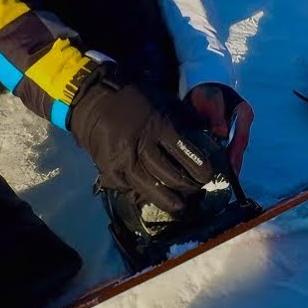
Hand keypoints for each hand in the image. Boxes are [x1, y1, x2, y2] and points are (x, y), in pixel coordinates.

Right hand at [69, 66, 230, 215]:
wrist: (96, 101)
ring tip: (180, 206)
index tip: (208, 176)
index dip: (200, 169)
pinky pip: (131, 189)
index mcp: (159, 127)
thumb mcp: (165, 102)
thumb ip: (187, 118)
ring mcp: (125, 161)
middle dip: (188, 187)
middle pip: (171, 176)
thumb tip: (212, 135)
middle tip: (196, 190)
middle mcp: (142, 146)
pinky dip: (143, 195)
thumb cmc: (136, 101)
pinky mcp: (111, 171)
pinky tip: (153, 198)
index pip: (185, 153)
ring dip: (169, 201)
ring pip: (151, 189)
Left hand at [187, 83, 253, 176]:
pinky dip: (224, 163)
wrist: (204, 92)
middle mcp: (244, 125)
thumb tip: (221, 133)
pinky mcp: (232, 139)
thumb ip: (215, 113)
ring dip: (230, 167)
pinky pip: (230, 153)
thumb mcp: (209, 98)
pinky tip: (216, 175)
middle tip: (226, 182)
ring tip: (221, 183)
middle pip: (240, 148)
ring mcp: (239, 132)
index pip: (242, 136)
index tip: (230, 167)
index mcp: (243, 112)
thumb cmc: (207, 94)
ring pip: (236, 153)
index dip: (235, 153)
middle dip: (234, 165)